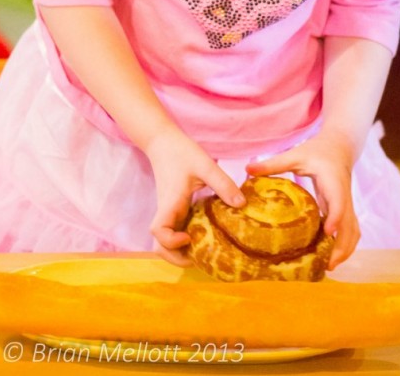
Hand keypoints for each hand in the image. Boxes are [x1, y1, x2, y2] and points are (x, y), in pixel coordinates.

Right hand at [144, 125, 244, 266]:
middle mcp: (166, 212)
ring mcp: (169, 212)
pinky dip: (185, 239)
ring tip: (204, 248)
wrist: (163, 142)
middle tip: (201, 255)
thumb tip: (242, 205)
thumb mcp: (205, 165)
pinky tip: (205, 234)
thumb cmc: (182, 152)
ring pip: (165, 242)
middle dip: (176, 257)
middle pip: (159, 246)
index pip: (158, 232)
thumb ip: (222, 183)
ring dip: (180, 250)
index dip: (171, 241)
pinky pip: (175, 230)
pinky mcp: (174, 209)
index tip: (190, 237)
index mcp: (170, 203)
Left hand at [245, 129, 359, 269]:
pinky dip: (345, 244)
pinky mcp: (346, 208)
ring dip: (346, 248)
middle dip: (342, 245)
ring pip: (354, 229)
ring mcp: (347, 202)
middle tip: (328, 265)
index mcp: (332, 180)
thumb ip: (273, 163)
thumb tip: (247, 170)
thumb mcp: (295, 155)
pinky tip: (332, 255)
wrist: (339, 146)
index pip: (338, 200)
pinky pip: (350, 229)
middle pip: (349, 223)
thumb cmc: (316, 151)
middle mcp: (344, 194)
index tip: (327, 232)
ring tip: (330, 266)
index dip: (335, 216)